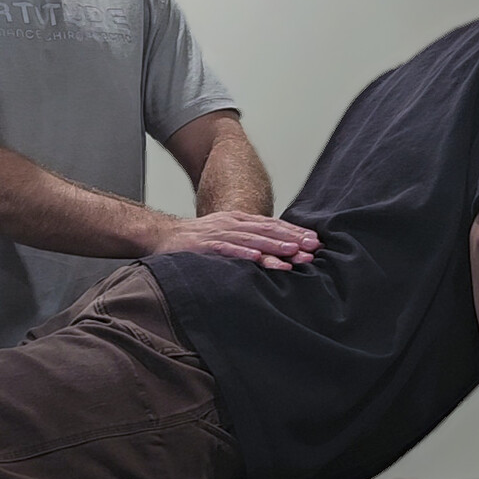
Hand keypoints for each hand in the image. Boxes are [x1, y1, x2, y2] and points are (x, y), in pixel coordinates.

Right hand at [155, 211, 320, 269]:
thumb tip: (276, 252)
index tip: (314, 240)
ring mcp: (219, 233)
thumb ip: (249, 240)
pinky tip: (256, 257)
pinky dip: (242, 253)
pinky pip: (226, 249)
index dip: (294, 232)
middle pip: (267, 230)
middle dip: (291, 239)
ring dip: (273, 246)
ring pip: (251, 239)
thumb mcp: (227, 235)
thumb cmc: (198, 240)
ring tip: (293, 253)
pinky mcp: (205, 245)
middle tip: (312, 247)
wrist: (164, 236)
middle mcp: (233, 224)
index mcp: (240, 221)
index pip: (272, 225)